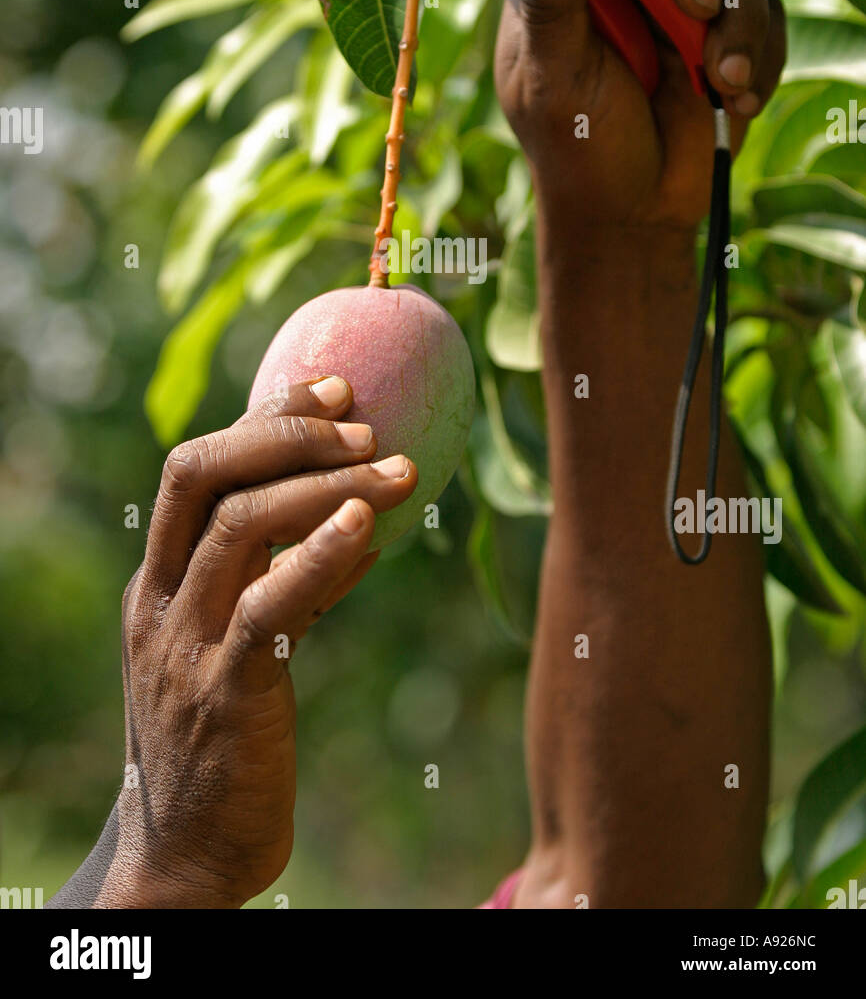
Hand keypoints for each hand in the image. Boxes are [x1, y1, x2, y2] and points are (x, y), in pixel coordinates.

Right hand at [99, 378, 416, 908]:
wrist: (182, 855)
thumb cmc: (224, 740)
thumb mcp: (242, 646)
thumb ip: (285, 582)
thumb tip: (362, 522)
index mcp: (158, 581)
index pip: (196, 468)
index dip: (264, 416)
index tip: (333, 385)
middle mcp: (161, 601)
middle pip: (200, 475)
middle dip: (283, 431)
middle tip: (364, 418)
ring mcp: (186, 645)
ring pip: (238, 528)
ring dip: (323, 485)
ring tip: (398, 468)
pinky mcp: (225, 694)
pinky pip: (267, 608)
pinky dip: (316, 556)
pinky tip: (367, 527)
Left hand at [481, 0, 785, 233]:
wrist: (635, 216)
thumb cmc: (577, 147)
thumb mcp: (554, 75)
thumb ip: (545, 0)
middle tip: (691, 4)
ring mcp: (681, 1)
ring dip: (735, 20)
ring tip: (720, 80)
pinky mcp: (726, 33)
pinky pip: (765, 13)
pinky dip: (759, 53)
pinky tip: (737, 100)